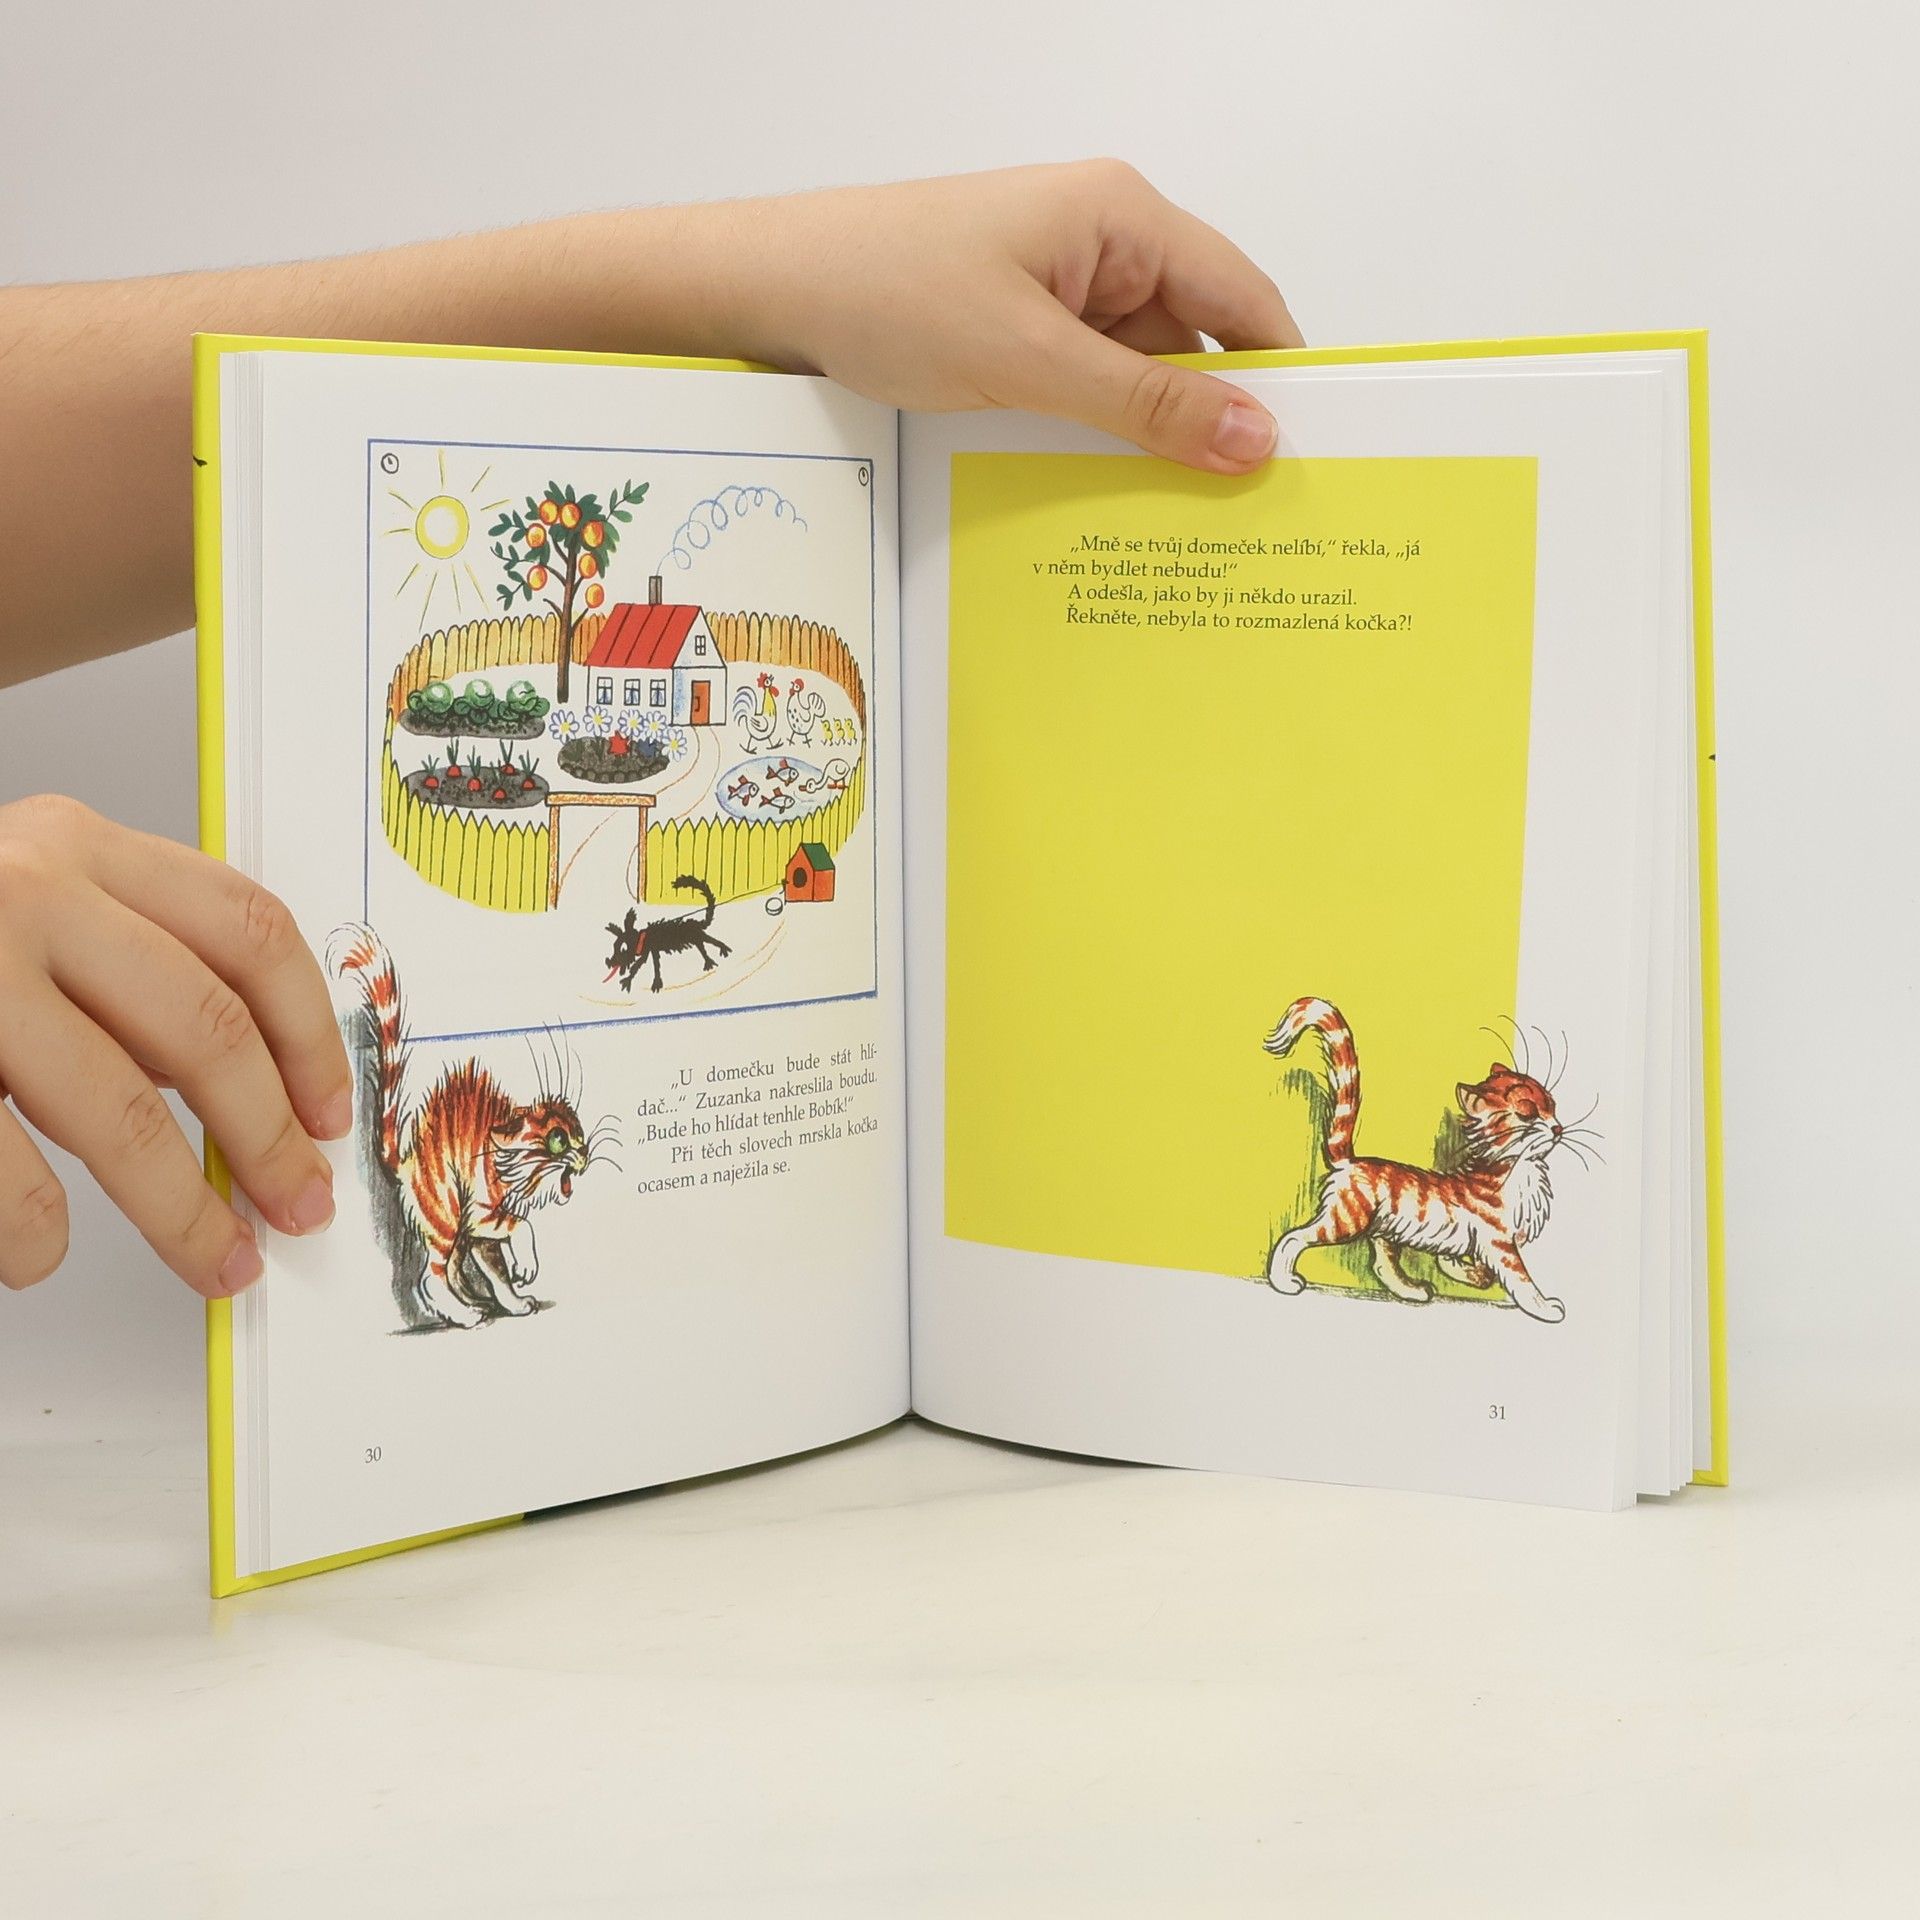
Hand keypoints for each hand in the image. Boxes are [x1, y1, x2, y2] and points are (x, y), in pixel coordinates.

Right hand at [0, 796, 351, 1296]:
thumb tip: (248, 1087)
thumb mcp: (32, 904)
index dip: (311, 1034)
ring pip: (121, 1115)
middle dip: (269, 1138)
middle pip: (207, 1031)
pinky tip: (41, 1254)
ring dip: (184, 1209)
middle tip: (297, 1208)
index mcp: (78, 846)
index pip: (250, 933)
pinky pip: (4, 1173)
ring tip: (218, 1259)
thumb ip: (128, 962)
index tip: (331, 1113)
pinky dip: (35, 1234)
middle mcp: (26, 891)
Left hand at [727, 160, 1302, 472]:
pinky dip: (1098, 434)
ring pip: (1139, 375)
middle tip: (1244, 517)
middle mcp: (1102, 246)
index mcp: (1123, 219)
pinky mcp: (1020, 330)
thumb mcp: (1030, 358)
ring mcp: (1059, 291)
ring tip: (1176, 522)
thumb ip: (1146, 403)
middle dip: (1213, 423)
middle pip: (1196, 344)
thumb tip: (1255, 436)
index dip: (1282, 376)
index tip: (1308, 458)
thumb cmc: (887, 289)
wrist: (771, 292)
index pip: (1243, 299)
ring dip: (1148, 439)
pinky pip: (1086, 387)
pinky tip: (1105, 492)